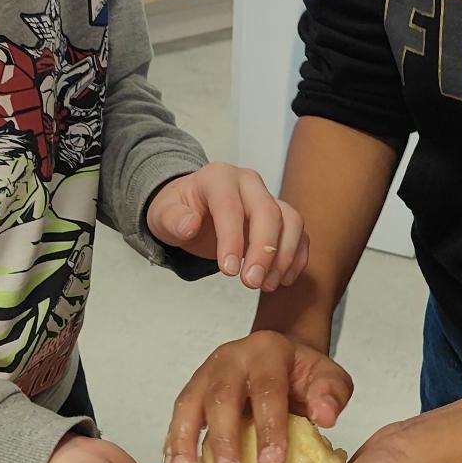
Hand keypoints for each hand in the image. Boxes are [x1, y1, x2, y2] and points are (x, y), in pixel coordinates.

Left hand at [146, 163, 307, 292]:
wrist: (192, 208)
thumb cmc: (179, 210)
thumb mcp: (162, 215)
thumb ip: (172, 219)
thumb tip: (189, 225)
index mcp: (219, 177)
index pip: (230, 207)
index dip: (232, 239)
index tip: (228, 271)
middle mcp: (249, 182)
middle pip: (268, 212)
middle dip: (264, 251)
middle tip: (251, 283)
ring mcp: (268, 197)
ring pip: (291, 220)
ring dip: (284, 256)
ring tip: (267, 285)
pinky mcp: (281, 216)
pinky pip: (299, 233)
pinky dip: (296, 257)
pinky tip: (282, 279)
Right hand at [164, 329, 353, 462]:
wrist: (279, 357)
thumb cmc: (303, 375)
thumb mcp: (328, 377)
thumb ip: (331, 393)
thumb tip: (325, 417)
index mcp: (267, 352)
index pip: (267, 389)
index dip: (268, 428)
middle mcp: (231, 358)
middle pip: (221, 398)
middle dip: (223, 441)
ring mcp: (206, 374)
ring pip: (189, 406)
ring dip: (185, 444)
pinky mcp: (192, 391)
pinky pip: (177, 417)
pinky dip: (173, 446)